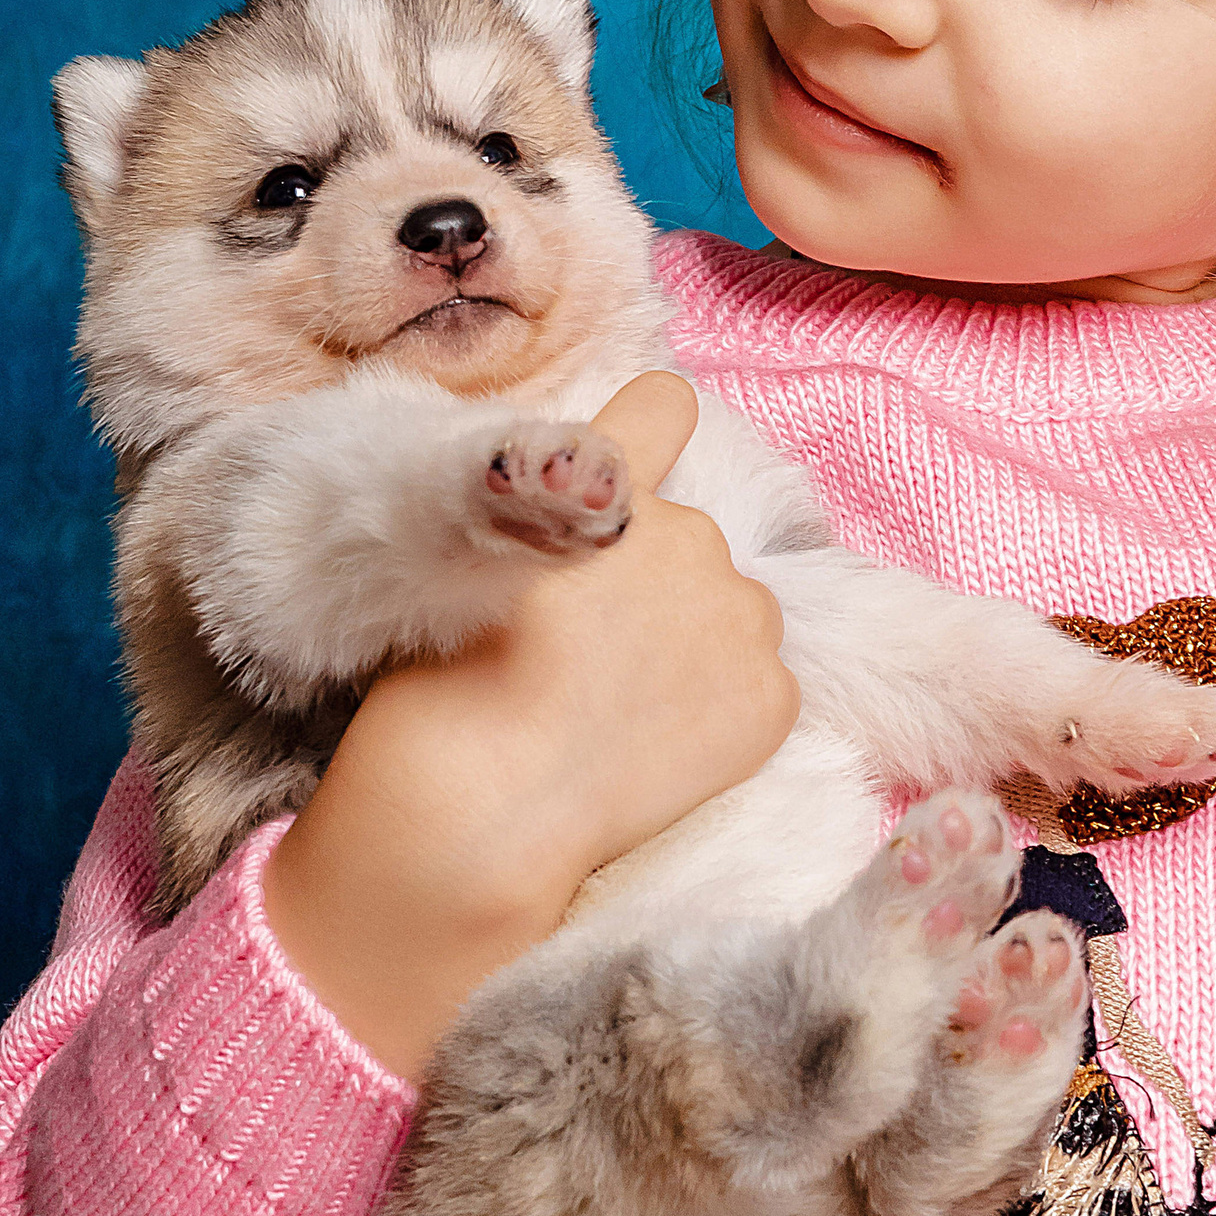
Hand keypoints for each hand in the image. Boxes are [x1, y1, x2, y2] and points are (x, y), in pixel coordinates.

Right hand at [262, 373, 802, 1076]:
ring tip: (624, 713)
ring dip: (696, 645)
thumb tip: (568, 546)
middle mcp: (689, 532)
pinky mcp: (772, 696)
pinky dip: (722, 717)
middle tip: (591, 658)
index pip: (662, 405)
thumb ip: (542, 533)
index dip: (649, 432)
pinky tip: (655, 755)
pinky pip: (758, 690)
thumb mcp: (472, 571)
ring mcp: (741, 614)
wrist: (482, 809)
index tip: (627, 486)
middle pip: (688, 539)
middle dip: (653, 583)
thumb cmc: (443, 695)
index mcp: (606, 487)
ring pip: (732, 613)